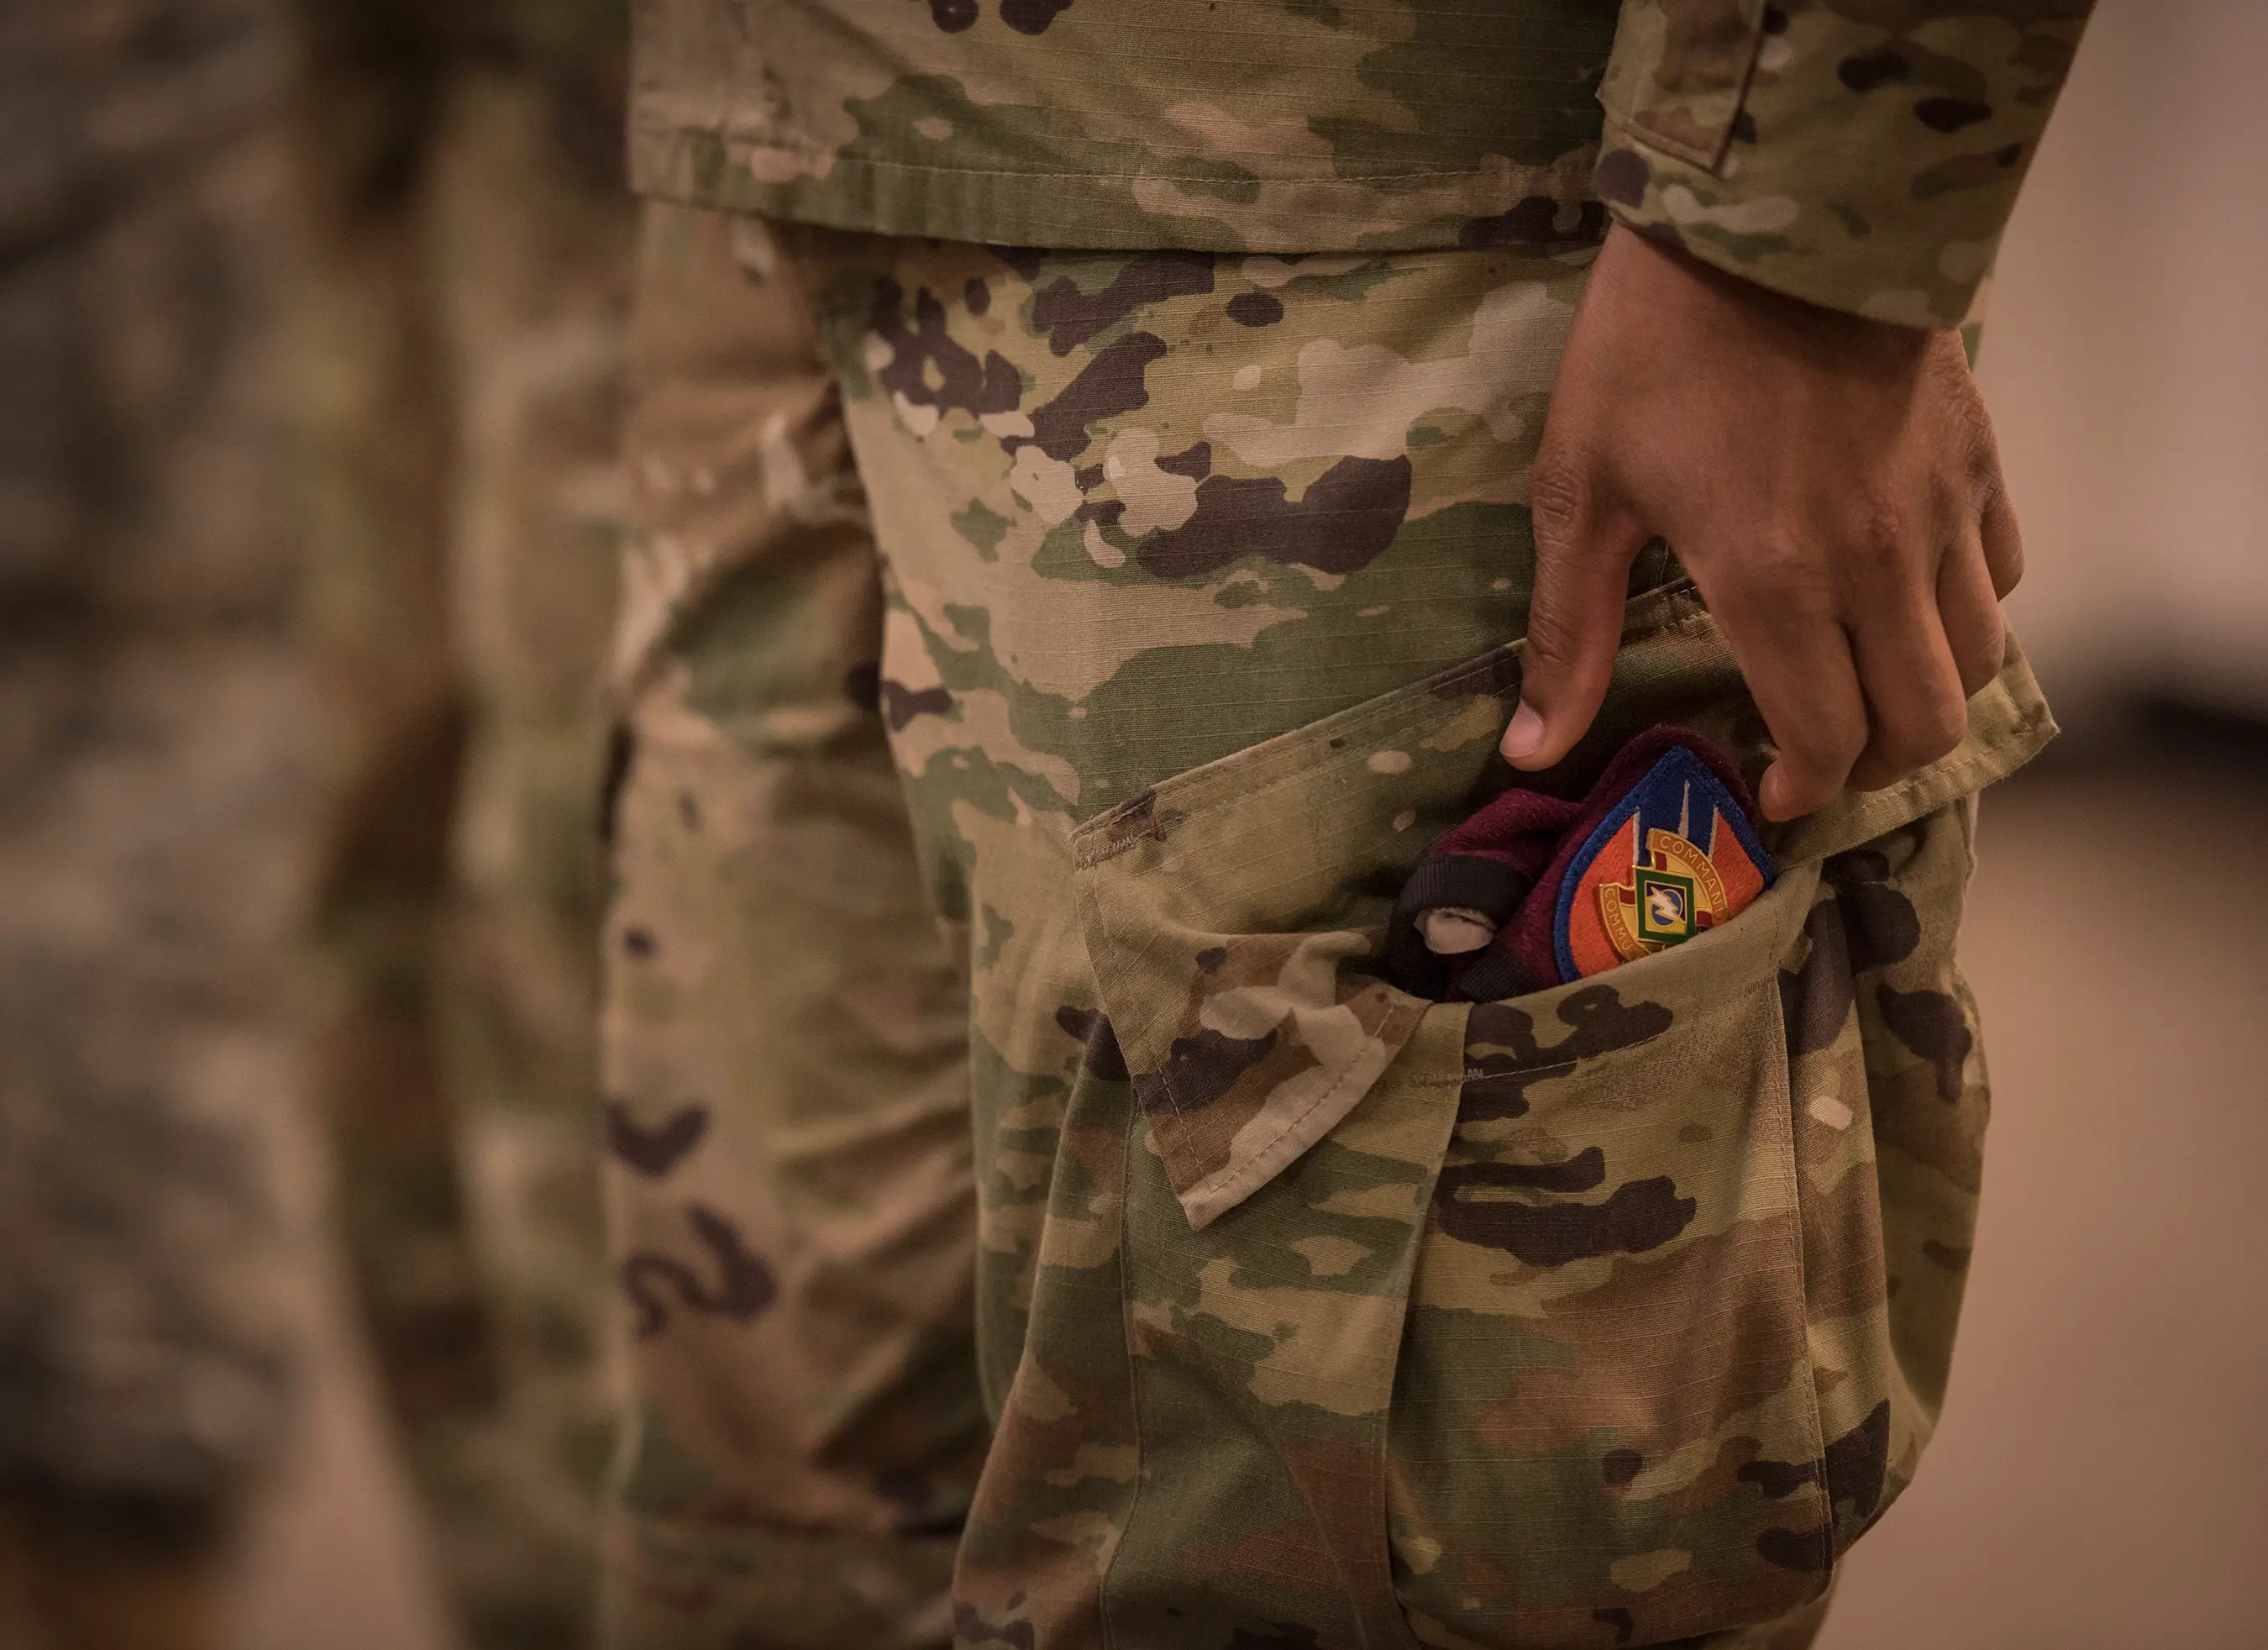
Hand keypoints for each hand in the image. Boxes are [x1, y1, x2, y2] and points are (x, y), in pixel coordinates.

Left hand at [1501, 223, 2021, 820]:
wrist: (1771, 208)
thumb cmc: (1653, 348)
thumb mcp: (1582, 490)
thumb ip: (1568, 632)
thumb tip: (1530, 750)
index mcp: (1776, 584)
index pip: (1828, 741)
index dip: (1805, 791)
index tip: (1770, 793)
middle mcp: (1879, 565)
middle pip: (1927, 723)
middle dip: (1877, 767)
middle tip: (1822, 758)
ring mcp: (1943, 510)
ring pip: (1983, 657)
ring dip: (1930, 699)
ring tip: (1869, 694)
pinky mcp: (1979, 456)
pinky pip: (2002, 571)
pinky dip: (1967, 610)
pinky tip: (1907, 599)